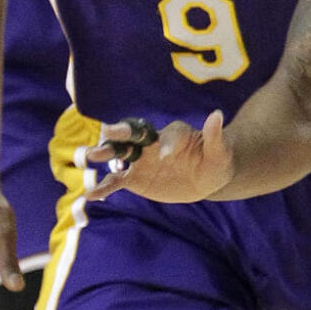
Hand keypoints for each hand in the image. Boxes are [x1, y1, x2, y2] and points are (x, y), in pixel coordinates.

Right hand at [85, 111, 231, 202]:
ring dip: (106, 154)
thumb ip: (215, 136)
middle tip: (108, 132)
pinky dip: (104, 187)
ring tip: (90, 155)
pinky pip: (117, 181)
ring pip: (120, 155)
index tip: (168, 156)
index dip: (167, 144)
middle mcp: (153, 143)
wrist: (205, 179)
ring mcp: (142, 161)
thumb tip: (217, 115)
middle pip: (135, 136)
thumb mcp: (220, 151)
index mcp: (174, 134)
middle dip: (123, 133)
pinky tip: (90, 194)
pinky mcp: (135, 179)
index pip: (167, 136)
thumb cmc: (216, 161)